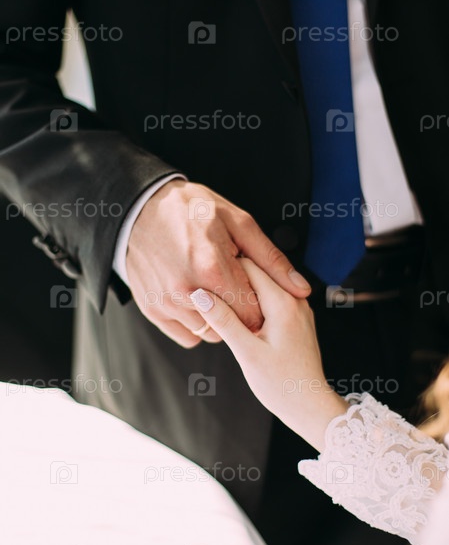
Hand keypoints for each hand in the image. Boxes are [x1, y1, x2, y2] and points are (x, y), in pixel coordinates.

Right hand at [126, 179, 310, 347]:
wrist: (141, 209)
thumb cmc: (191, 210)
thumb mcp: (239, 224)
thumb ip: (271, 260)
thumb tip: (300, 287)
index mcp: (212, 268)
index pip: (251, 313)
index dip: (259, 306)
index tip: (256, 294)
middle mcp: (187, 291)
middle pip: (231, 326)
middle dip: (239, 311)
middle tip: (233, 287)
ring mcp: (167, 303)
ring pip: (209, 333)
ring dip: (217, 319)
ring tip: (212, 288)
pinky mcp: (152, 309)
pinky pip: (186, 335)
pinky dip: (196, 323)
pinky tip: (197, 300)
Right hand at [190, 258, 346, 450]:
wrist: (310, 406)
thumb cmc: (281, 385)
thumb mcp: (247, 353)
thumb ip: (224, 320)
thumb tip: (199, 295)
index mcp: (284, 303)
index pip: (248, 265)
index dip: (222, 268)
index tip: (202, 274)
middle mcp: (295, 299)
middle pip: (256, 272)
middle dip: (230, 279)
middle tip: (205, 292)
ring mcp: (297, 307)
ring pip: (262, 285)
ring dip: (240, 293)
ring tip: (218, 306)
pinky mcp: (295, 318)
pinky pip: (270, 299)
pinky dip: (252, 304)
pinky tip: (237, 318)